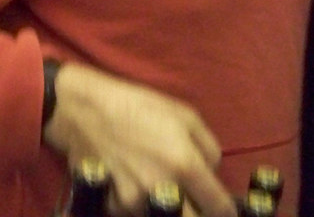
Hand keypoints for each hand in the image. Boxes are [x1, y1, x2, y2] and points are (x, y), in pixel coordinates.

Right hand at [43, 62, 236, 216]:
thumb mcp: (186, 115)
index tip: (224, 208)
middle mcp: (163, 188)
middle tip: (197, 203)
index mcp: (185, 163)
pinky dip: (142, 207)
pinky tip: (137, 186)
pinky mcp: (114, 206)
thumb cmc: (140, 107)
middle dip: (198, 215)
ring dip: (169, 210)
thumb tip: (212, 173)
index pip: (218, 206)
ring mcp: (136, 201)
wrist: (88, 111)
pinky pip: (138, 215)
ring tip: (161, 186)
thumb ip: (208, 148)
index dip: (225, 210)